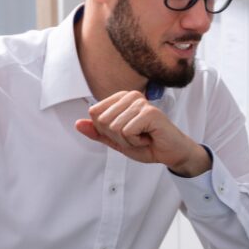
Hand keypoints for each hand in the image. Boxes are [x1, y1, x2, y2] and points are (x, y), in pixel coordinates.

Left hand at [75, 90, 211, 176]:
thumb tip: (78, 124)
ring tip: (143, 137)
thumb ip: (98, 132)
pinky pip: (127, 132)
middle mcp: (131, 96)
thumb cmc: (147, 144)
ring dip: (128, 141)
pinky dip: (136, 142)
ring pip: (114, 127)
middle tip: (135, 137)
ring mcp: (141, 103)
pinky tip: (148, 138)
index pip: (94, 113)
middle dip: (117, 137)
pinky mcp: (149, 113)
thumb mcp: (117, 140)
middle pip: (102, 121)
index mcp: (121, 98)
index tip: (125, 133)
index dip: (106, 131)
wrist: (171, 153)